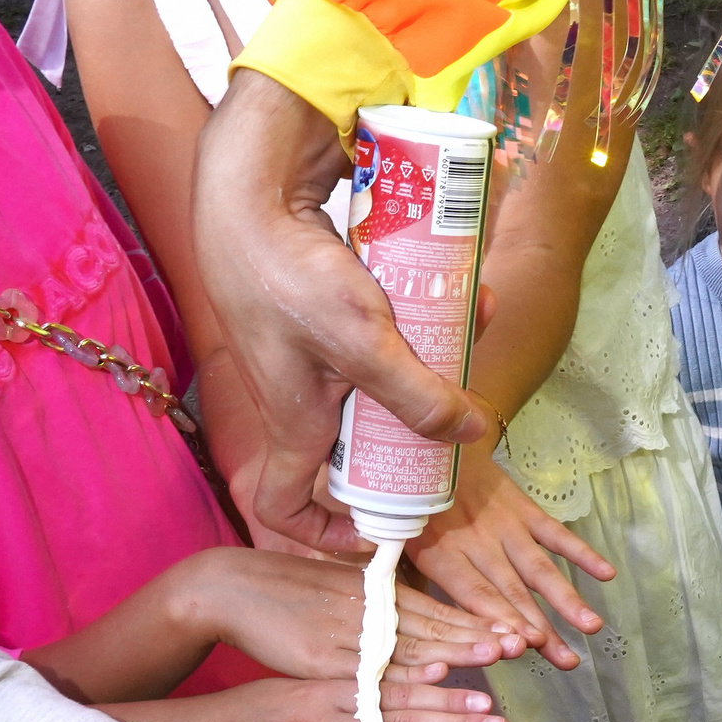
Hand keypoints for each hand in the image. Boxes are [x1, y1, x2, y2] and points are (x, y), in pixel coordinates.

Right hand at [162, 547, 503, 682]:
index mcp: (375, 595)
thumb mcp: (342, 587)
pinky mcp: (319, 662)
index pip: (436, 612)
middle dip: (476, 641)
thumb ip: (381, 599)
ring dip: (450, 667)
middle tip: (520, 645)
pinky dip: (397, 689)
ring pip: (406, 657)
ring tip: (489, 676)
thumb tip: (418, 606)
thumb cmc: (286, 589)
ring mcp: (344, 639)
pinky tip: (428, 688)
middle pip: (431, 631)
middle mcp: (367, 614)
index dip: (475, 623)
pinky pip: (365, 681)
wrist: (226, 588)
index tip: (514, 632)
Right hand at [195, 73, 489, 550]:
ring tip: (472, 336)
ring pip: (380, 382)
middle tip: (456, 423)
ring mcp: (313, 352)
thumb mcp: (364, 346)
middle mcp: (301, 396)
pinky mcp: (327, 308)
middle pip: (357, 445)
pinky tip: (467, 291)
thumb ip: (419, 396)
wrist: (250, 187)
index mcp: (294, 422)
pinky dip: (423, 317)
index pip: (285, 504)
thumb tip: (471, 434)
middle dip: (411, 435)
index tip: (376, 532)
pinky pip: (384, 332)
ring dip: (432, 366)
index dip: (324, 534)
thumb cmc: (288, 274)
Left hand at [412, 453, 615, 670]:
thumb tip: (401, 624)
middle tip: (565, 660)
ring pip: (539, 569)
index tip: (522, 646)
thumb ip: (402, 580)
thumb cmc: (410, 504)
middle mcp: (478, 542)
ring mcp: (505, 526)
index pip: (474, 594)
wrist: (431, 442)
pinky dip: (582, 553)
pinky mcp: (524, 510)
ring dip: (567, 599)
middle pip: (512, 592)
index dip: (499, 619)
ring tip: (590, 627)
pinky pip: (556, 534)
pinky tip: (606, 574)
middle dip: (540, 628)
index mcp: (442, 555)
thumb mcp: (394, 542)